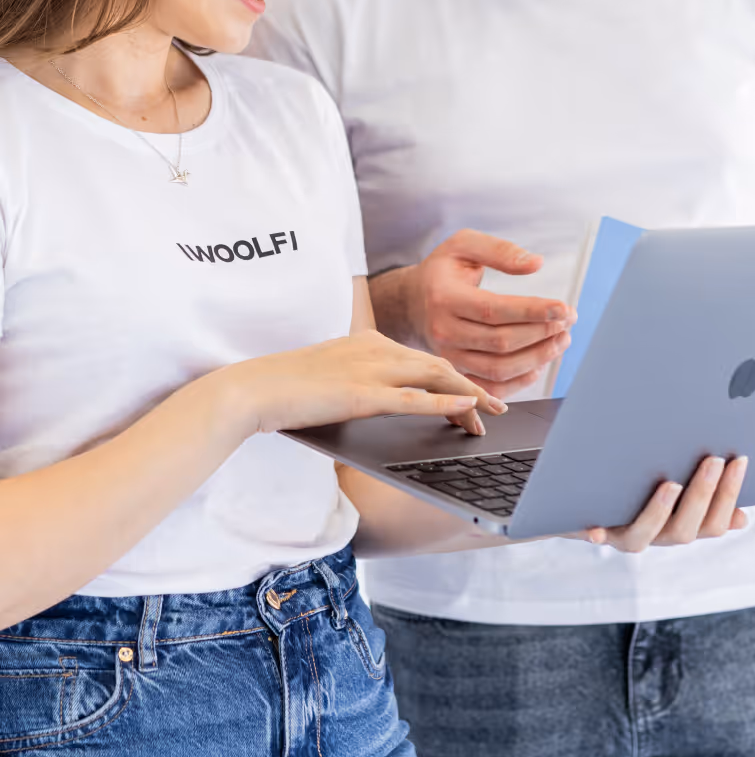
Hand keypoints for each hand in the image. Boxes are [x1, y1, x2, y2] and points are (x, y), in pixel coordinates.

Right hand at [219, 328, 507, 438]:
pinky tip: (466, 411)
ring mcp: (370, 369)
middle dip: (473, 387)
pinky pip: (413, 399)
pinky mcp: (362, 394)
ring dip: (469, 398)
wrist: (255, 388)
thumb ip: (360, 377)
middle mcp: (376, 348)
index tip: (474, 393)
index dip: (454, 376)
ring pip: (434, 378)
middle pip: (438, 364)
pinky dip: (445, 404)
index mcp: (370, 340)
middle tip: (498, 408)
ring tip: (491, 416)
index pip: (423, 357)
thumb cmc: (288, 386)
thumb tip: (379, 395)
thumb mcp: (333, 374)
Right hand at [400, 229, 576, 396]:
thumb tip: (535, 264)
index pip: (493, 310)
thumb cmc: (443, 270)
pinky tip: (540, 363)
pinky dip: (520, 381)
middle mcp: (443, 331)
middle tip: (568, 320)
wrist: (412, 301)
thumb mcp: (463, 245)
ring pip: (498, 369)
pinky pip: (490, 387)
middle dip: (542, 333)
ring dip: (537, 358)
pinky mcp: (455, 373)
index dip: (532, 311)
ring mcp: (448, 356)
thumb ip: (499, 250)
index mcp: (444, 297)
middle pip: (500, 342)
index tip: (563, 308)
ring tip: (561, 340)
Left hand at [573, 455, 748, 551]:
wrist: (582, 502)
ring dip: (660, 512)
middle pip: (685, 529)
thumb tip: (741, 518)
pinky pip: (596, 537)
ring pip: (645, 536)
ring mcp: (625, 536)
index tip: (740, 460)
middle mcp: (656, 536)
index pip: (714, 523)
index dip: (729, 496)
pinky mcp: (595, 532)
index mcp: (679, 526)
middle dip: (703, 494)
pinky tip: (596, 530)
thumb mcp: (671, 489)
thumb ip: (701, 497)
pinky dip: (597, 535)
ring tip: (671, 485)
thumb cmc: (636, 487)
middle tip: (714, 460)